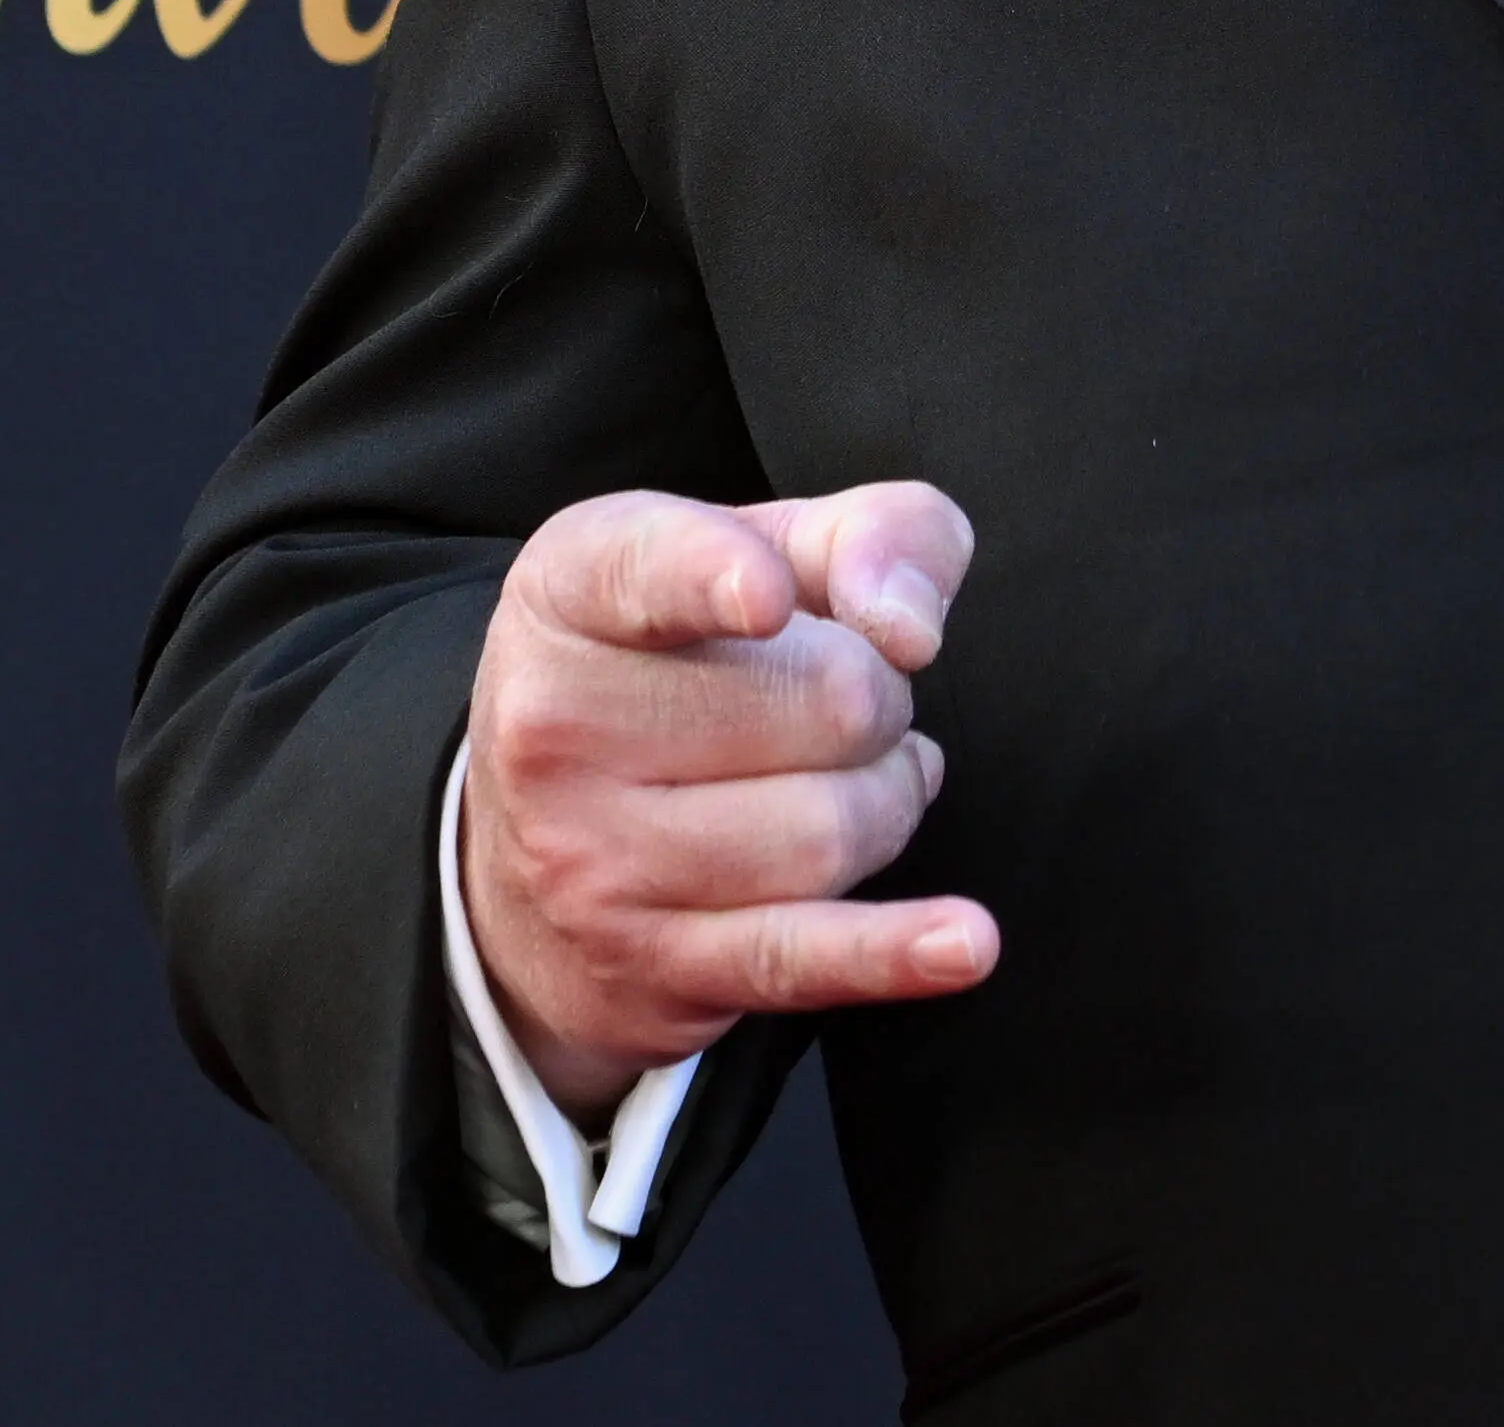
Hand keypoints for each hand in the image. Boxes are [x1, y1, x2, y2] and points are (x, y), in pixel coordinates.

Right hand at [459, 483, 997, 1121]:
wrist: (539, 862)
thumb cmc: (686, 670)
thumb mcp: (763, 556)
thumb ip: (868, 535)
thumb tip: (907, 626)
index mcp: (572, 587)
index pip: (650, 570)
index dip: (717, 575)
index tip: (771, 599)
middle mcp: (554, 723)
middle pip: (827, 700)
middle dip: (881, 700)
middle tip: (840, 708)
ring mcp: (591, 859)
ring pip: (834, 828)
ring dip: (886, 802)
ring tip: (848, 785)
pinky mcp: (651, 967)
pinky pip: (798, 957)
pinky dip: (892, 952)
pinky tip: (964, 944)